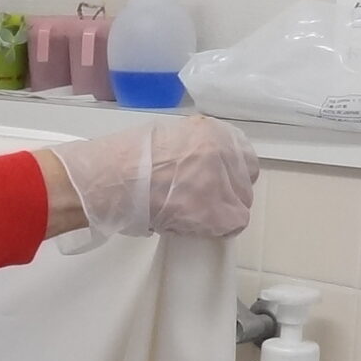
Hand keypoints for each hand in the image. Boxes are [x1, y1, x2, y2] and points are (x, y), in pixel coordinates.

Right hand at [49, 116, 257, 239]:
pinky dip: (215, 228)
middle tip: (197, 201)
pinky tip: (193, 225)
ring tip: (189, 215)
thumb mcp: (168, 137)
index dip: (227, 173)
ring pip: (239, 205)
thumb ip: (191, 149)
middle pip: (243, 182)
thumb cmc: (128, 158)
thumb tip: (195, 168)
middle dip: (224, 193)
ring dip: (218, 212)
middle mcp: (227, 153)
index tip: (212, 182)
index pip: (241, 157)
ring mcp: (228, 182)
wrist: (117, 177)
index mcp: (214, 132)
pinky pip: (233, 225)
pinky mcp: (222, 212)